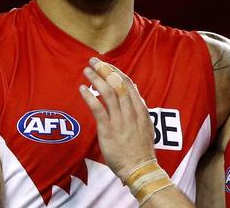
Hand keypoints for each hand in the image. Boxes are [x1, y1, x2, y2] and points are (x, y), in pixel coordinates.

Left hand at [79, 57, 156, 180]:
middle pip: (118, 84)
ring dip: (96, 78)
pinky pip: (98, 108)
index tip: (108, 65)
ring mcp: (120, 120)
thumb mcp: (146, 127)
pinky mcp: (108, 129)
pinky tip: (82, 88)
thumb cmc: (141, 151)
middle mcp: (131, 111)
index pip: (129, 85)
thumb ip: (139, 112)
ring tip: (87, 71)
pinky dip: (90, 96)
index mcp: (141, 110)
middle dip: (105, 70)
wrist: (140, 169)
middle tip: (95, 61)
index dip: (117, 72)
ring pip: (108, 92)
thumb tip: (135, 99)